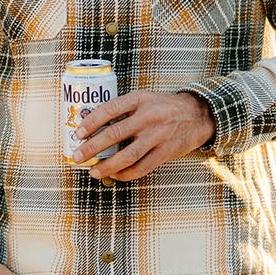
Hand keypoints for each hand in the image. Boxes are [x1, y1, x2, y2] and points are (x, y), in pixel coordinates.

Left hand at [74, 91, 213, 182]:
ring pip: (127, 156)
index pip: (109, 109)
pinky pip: (141, 167)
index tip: (78, 133)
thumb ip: (125, 110)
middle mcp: (148, 117)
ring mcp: (157, 136)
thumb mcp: (145, 99)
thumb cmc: (165, 107)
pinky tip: (115, 175)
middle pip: (114, 134)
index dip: (90, 122)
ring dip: (107, 166)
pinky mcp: (165, 152)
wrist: (197, 115)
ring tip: (93, 171)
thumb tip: (95, 127)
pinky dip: (125, 174)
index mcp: (139, 99)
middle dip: (92, 148)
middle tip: (78, 156)